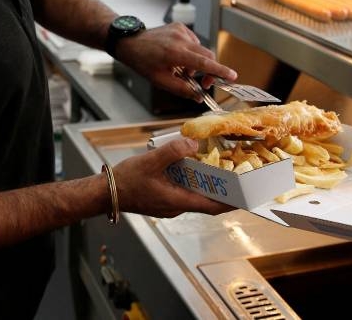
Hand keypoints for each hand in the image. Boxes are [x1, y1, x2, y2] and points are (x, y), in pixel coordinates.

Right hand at [112, 138, 233, 217]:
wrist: (105, 193)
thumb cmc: (126, 181)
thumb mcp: (150, 161)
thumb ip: (173, 152)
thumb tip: (193, 144)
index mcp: (177, 201)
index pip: (212, 206)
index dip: (231, 202)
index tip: (246, 196)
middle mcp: (176, 207)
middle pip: (205, 201)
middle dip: (221, 190)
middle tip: (234, 175)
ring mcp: (169, 205)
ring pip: (193, 196)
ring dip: (204, 184)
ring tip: (214, 168)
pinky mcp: (162, 200)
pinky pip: (182, 192)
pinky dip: (190, 182)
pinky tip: (187, 168)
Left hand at [113, 22, 236, 99]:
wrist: (130, 42)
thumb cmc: (143, 62)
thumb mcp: (160, 81)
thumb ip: (181, 90)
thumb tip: (198, 97)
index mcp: (175, 54)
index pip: (204, 63)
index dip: (219, 71)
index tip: (232, 76)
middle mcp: (180, 40)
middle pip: (207, 55)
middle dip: (209, 71)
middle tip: (203, 83)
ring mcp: (181, 31)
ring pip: (200, 49)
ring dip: (197, 61)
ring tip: (182, 69)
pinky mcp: (180, 27)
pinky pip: (193, 42)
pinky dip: (191, 51)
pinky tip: (178, 56)